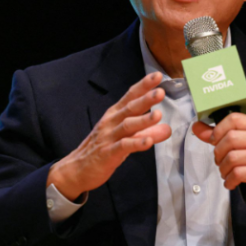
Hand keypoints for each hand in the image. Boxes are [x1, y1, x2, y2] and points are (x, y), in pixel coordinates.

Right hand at [47, 72, 171, 200]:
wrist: (77, 169)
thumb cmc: (104, 149)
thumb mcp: (127, 137)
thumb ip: (147, 131)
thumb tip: (168, 128)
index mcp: (115, 114)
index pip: (131, 96)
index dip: (144, 85)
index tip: (158, 76)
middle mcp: (111, 122)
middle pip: (130, 108)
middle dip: (145, 99)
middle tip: (160, 92)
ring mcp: (108, 137)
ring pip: (127, 125)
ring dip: (143, 120)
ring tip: (158, 115)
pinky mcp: (107, 153)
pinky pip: (123, 146)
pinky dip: (136, 143)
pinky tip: (148, 141)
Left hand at [193, 113, 245, 223]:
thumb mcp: (244, 145)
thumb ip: (220, 135)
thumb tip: (197, 127)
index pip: (234, 119)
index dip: (218, 130)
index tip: (214, 141)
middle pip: (231, 138)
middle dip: (219, 152)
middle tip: (220, 161)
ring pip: (232, 157)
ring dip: (223, 168)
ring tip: (226, 173)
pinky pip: (238, 173)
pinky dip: (229, 180)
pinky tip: (232, 182)